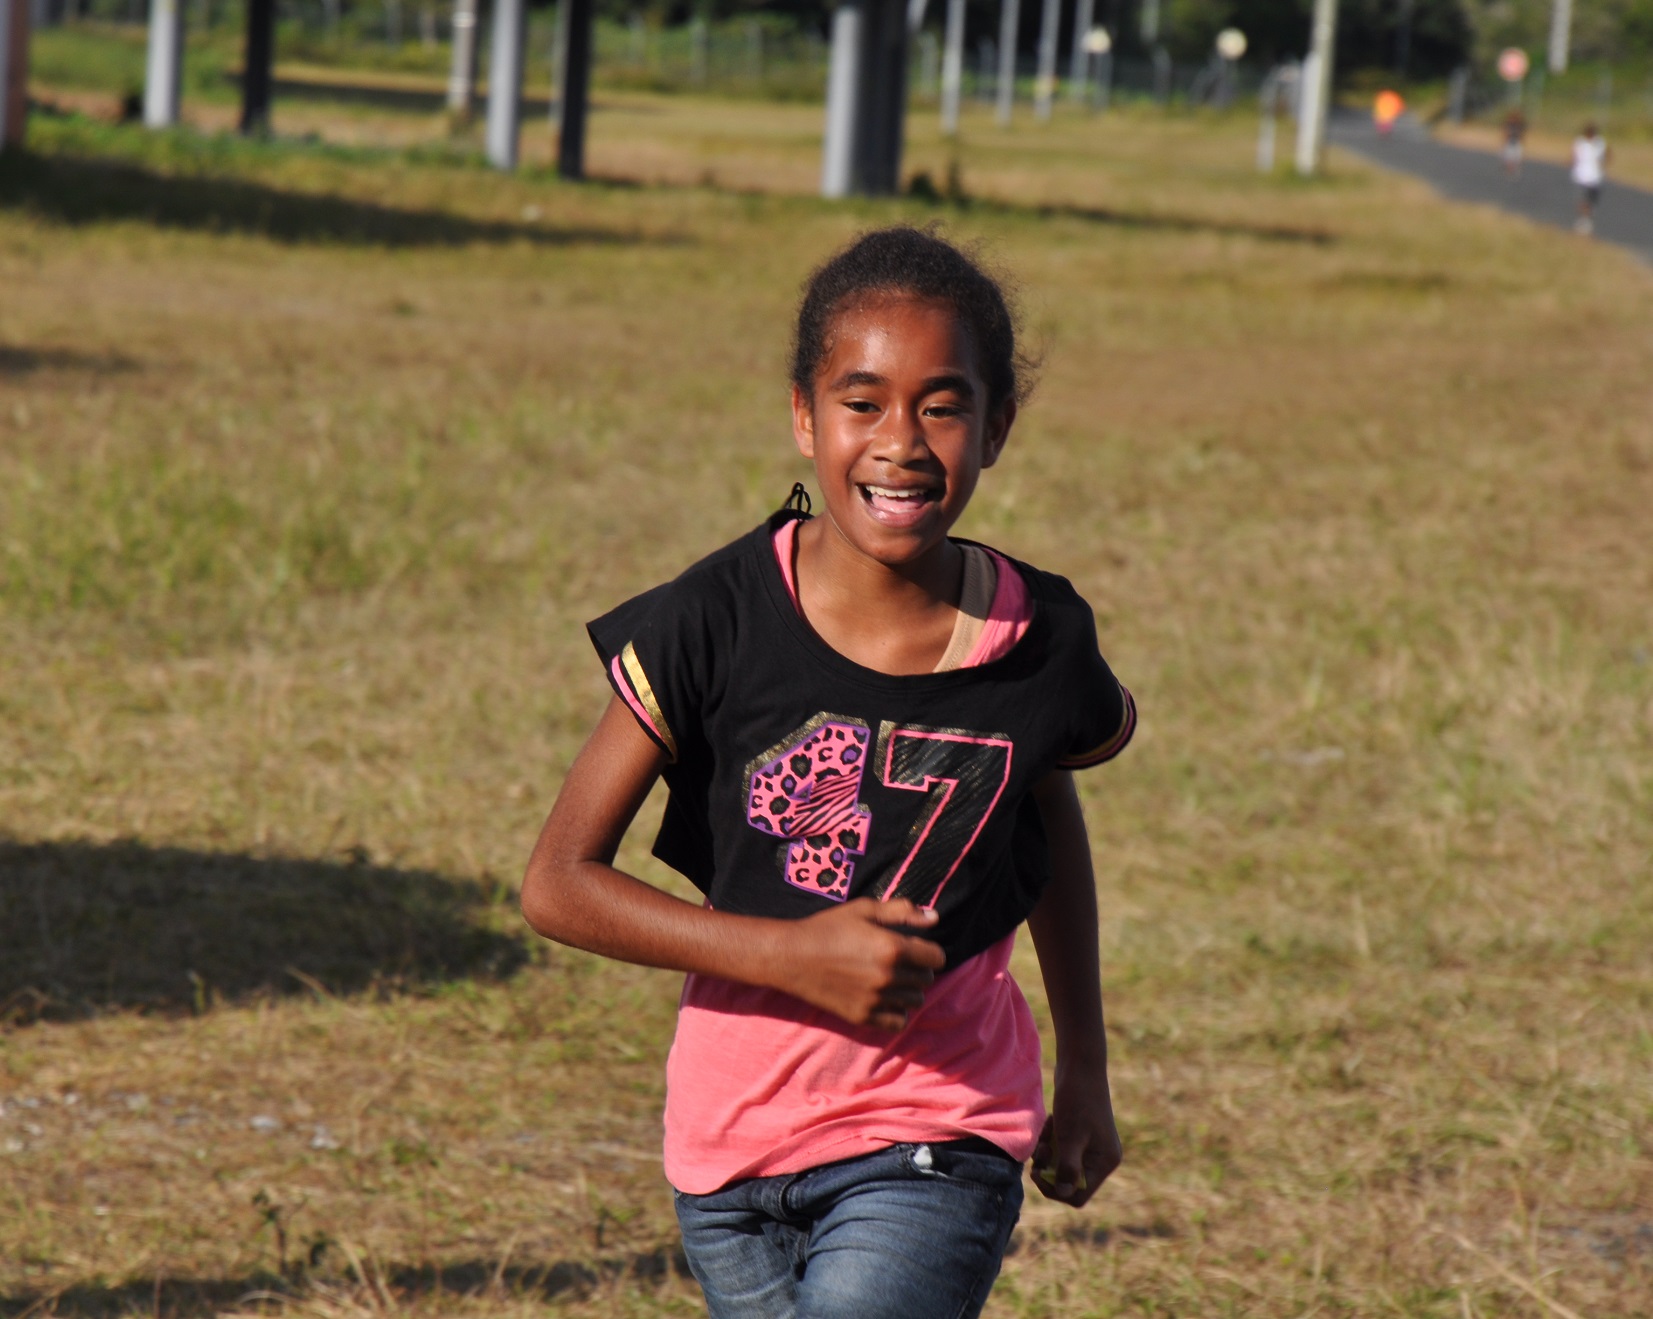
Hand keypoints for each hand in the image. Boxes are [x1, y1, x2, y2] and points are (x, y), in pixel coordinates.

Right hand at [775, 898, 945, 1030]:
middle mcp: (888, 977)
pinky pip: (898, 1021)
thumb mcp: (863, 910)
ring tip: (890, 979)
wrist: (792, 956)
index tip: (916, 948)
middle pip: (926, 979)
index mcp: (892, 948)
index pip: (936, 958)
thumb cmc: (828, 928)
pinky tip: (884, 998)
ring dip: (908, 989)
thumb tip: (934, 918)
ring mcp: (875, 1000)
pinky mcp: (863, 1016)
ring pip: (915, 1001)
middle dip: (918, 968)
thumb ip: (901, 911)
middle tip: (899, 961)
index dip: (928, 951)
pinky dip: (896, 1011)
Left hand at [1030, 1065, 1121, 1207]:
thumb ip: (1068, 1166)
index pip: (1078, 1194)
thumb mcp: (1070, 1135)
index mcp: (1105, 1162)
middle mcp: (1101, 1158)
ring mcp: (1091, 1147)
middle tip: (1040, 1150)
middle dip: (1049, 1169)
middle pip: (1068, 1182)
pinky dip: (1050, 1141)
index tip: (1038, 1172)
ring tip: (1045, 1133)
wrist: (1079, 1065)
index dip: (1055, 1188)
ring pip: (1061, 1166)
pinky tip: (1050, 1123)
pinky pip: (1060, 1150)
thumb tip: (1064, 1192)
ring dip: (1047, 1154)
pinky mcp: (1080, 1135)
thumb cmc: (1077, 1099)